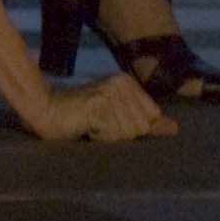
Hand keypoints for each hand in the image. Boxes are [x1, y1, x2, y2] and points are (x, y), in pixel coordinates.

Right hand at [21, 72, 177, 143]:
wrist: (45, 109)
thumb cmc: (81, 115)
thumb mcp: (118, 117)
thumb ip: (146, 122)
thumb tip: (174, 128)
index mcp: (127, 82)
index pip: (151, 117)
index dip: (131, 127)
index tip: (108, 119)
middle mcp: (121, 84)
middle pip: (141, 128)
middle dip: (121, 134)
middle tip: (98, 123)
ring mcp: (110, 93)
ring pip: (128, 133)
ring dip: (109, 137)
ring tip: (91, 124)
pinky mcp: (99, 105)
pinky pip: (113, 136)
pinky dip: (100, 137)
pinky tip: (86, 127)